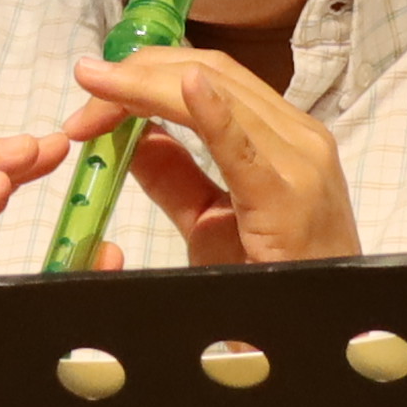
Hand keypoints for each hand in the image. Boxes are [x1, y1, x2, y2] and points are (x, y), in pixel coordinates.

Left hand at [77, 46, 357, 267]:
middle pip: (212, 74)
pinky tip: (185, 89)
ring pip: (219, 94)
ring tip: (96, 88)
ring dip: (147, 88)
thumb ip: (174, 176)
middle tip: (84, 85)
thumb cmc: (273, 283)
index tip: (93, 91)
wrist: (322, 332)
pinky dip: (213, 114)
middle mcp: (298, 137)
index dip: (147, 74)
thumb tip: (130, 136)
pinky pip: (246, 148)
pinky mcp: (291, 198)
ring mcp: (300, 163)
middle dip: (138, 74)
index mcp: (282, 137)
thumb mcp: (210, 221)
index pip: (210, 78)